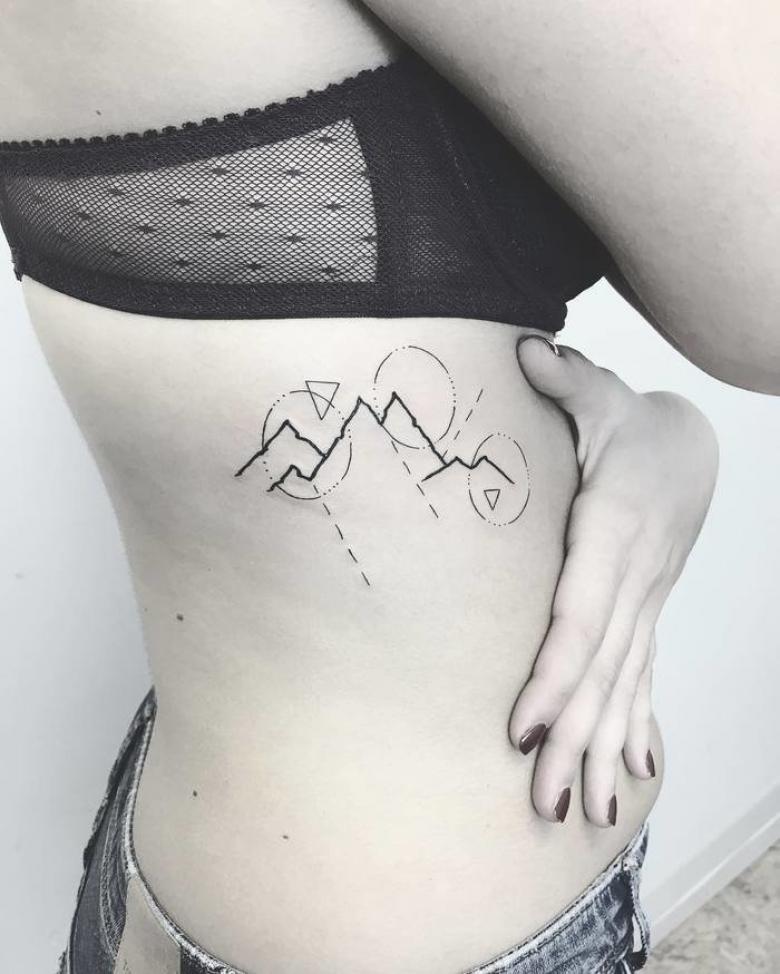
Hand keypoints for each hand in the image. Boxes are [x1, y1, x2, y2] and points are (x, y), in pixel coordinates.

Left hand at [508, 336, 718, 826]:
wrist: (690, 447)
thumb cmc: (635, 426)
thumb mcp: (603, 396)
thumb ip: (566, 381)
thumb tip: (525, 351)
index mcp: (616, 533)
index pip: (582, 613)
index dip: (554, 671)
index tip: (524, 723)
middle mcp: (635, 581)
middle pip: (602, 669)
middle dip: (572, 737)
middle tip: (543, 801)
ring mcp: (646, 603)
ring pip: (624, 685)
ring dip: (601, 749)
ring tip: (583, 811)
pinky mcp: (647, 612)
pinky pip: (641, 677)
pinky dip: (635, 727)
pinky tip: (630, 774)